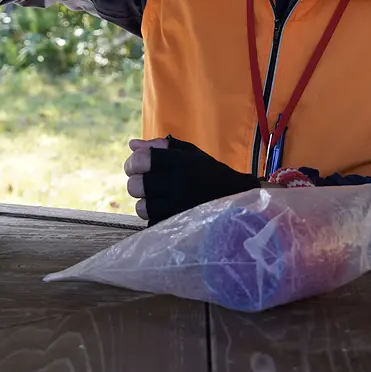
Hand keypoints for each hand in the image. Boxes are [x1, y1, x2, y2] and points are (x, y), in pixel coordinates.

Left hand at [125, 136, 258, 224]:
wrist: (238, 201)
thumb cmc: (210, 173)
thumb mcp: (191, 154)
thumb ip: (161, 146)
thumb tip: (132, 145)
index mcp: (182, 163)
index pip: (141, 160)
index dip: (133, 163)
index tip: (136, 166)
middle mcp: (180, 184)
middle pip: (136, 186)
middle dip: (137, 183)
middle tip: (147, 183)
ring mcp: (180, 208)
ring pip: (142, 207)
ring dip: (146, 203)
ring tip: (157, 199)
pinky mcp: (181, 226)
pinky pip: (152, 222)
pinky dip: (155, 217)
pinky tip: (165, 210)